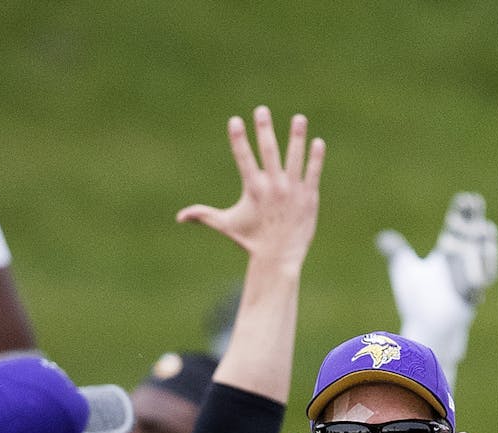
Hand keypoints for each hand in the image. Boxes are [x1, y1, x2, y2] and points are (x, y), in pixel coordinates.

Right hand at [177, 107, 323, 273]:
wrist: (278, 257)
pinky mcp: (308, 197)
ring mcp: (292, 191)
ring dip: (297, 137)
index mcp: (253, 189)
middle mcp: (273, 186)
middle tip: (262, 110)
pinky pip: (313, 173)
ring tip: (299, 118)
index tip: (235, 120)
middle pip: (269, 152)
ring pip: (295, 158)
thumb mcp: (226, 225)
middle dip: (264, 130)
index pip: (243, 158)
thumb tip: (179, 217)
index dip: (238, 139)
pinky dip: (315, 158)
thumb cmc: (251, 240)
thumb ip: (204, 215)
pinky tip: (318, 143)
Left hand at [378, 192, 497, 307]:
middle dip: (473, 221)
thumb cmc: (417, 302)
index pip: (456, 229)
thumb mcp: (405, 270)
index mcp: (447, 256)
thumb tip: (383, 237)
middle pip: (470, 238)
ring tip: (486, 226)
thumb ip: (397, 252)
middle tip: (475, 200)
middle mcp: (460, 265)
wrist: (424, 329)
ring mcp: (468, 281)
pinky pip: (482, 281)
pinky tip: (487, 254)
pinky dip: (486, 267)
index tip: (464, 197)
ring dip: (484, 243)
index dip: (461, 214)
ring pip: (480, 258)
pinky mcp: (470, 298)